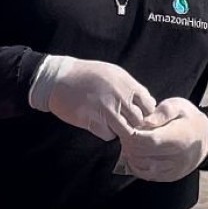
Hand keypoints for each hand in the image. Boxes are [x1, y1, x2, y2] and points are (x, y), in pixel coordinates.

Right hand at [28, 55, 155, 140]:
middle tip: (126, 122)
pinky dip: (107, 132)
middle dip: (134, 124)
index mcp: (126, 84)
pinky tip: (99, 124)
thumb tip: (149, 103)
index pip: (149, 106)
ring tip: (113, 123)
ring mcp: (106, 110)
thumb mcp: (114, 73)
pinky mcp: (93, 122)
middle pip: (139, 121)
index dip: (145, 112)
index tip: (137, 113)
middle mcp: (119, 98)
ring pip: (126, 131)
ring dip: (122, 130)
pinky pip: (109, 135)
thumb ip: (131, 87)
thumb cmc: (88, 74)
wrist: (59, 79)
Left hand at [117, 98, 207, 181]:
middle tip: (126, 134)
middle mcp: (177, 157)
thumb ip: (162, 112)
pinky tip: (136, 154)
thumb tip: (145, 122)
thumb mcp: (179, 106)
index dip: (133, 134)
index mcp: (179, 138)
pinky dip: (136, 165)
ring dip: (130, 155)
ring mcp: (173, 170)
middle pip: (142, 154)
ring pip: (141, 166)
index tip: (127, 126)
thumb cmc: (189, 119)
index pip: (149, 140)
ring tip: (131, 143)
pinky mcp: (170, 177)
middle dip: (129, 144)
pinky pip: (146, 175)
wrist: (205, 139)